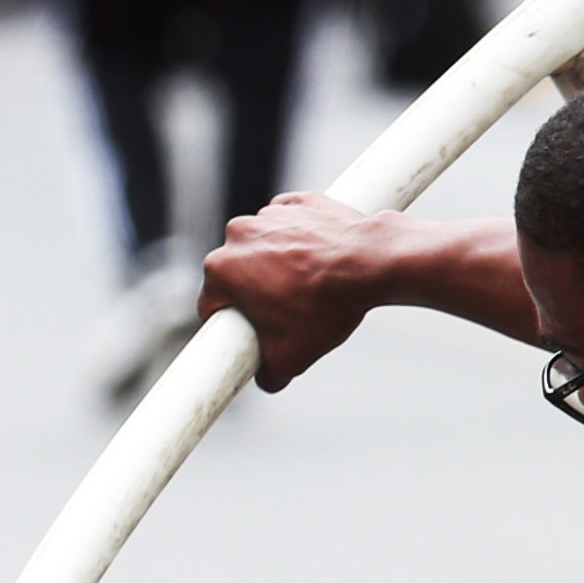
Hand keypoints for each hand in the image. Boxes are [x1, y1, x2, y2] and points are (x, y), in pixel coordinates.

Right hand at [202, 195, 404, 388]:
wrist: (371, 263)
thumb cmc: (326, 308)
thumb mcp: (292, 357)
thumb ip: (268, 375)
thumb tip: (266, 380)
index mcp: (221, 269)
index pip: (213, 305)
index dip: (231, 324)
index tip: (249, 332)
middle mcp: (237, 235)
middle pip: (237, 273)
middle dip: (256, 293)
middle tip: (288, 312)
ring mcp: (268, 214)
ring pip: (264, 247)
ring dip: (278, 263)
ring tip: (310, 285)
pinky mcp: (297, 202)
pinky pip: (291, 225)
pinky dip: (301, 239)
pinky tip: (320, 258)